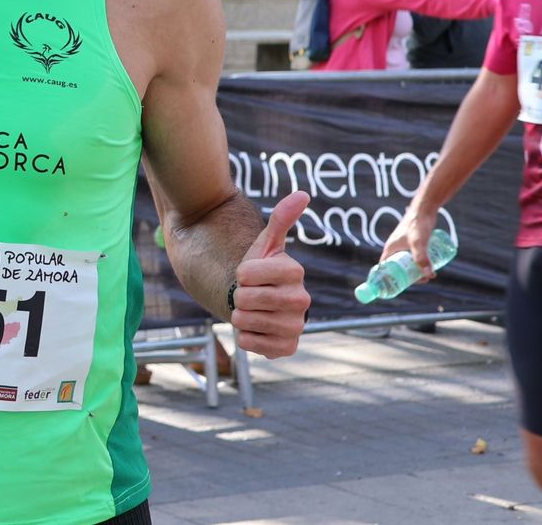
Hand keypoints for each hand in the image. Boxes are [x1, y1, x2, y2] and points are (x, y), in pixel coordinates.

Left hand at [230, 191, 311, 358]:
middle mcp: (302, 301)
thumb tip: (303, 194)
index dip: (242, 273)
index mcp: (295, 273)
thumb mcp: (266, 244)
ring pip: (246, 321)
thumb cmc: (261, 272)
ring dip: (240, 316)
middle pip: (246, 299)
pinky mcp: (287, 347)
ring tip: (252, 310)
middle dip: (239, 296)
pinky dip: (245, 336)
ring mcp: (296, 326)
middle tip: (249, 294)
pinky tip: (255, 329)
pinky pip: (250, 343)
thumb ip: (282, 219)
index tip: (249, 274)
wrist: (260, 304)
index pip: (247, 274)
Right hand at [381, 204, 440, 278]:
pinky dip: (421, 263)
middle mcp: (395, 249)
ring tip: (432, 273)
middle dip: (410, 277)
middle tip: (425, 279)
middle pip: (399, 268)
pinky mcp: (413, 243)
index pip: (384, 269)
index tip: (399, 288)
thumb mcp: (419, 243)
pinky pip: (414, 257)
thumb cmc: (417, 224)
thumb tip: (428, 275)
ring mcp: (404, 246)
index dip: (388, 279)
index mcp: (390, 250)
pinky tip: (432, 265)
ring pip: (408, 263)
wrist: (424, 209)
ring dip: (418, 270)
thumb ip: (422, 258)